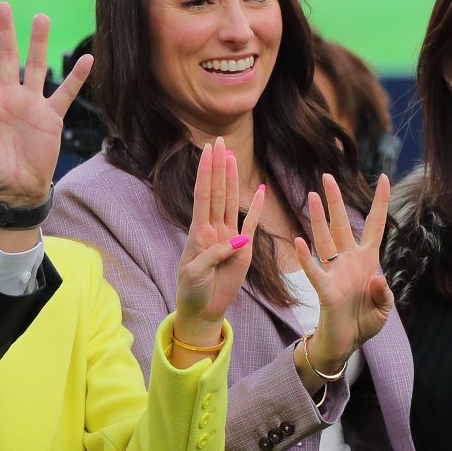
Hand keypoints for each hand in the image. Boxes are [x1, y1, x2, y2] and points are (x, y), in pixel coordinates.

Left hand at [0, 3, 90, 209]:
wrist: (14, 191)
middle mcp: (8, 96)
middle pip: (6, 56)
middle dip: (4, 31)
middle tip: (3, 4)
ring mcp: (30, 104)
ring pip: (35, 66)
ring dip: (38, 42)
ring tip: (41, 17)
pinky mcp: (51, 116)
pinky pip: (65, 93)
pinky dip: (76, 77)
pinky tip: (87, 58)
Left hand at [173, 137, 264, 344]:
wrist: (202, 309)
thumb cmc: (192, 291)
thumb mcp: (195, 273)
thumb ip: (212, 255)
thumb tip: (238, 242)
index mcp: (198, 232)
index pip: (203, 195)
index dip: (205, 172)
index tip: (205, 150)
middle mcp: (213, 229)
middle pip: (217, 190)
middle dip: (217, 165)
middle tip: (218, 140)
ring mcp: (229, 237)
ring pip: (231, 201)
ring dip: (232, 179)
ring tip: (232, 156)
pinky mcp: (243, 250)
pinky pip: (251, 225)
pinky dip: (255, 207)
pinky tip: (259, 190)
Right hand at [294, 172, 392, 373]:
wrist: (346, 344)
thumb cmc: (364, 324)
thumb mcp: (383, 310)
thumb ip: (384, 293)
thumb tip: (379, 278)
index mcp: (368, 261)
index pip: (374, 226)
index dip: (379, 202)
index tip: (382, 177)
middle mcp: (350, 262)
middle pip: (341, 225)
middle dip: (335, 200)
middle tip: (326, 177)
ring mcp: (336, 273)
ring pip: (325, 240)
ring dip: (318, 219)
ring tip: (312, 197)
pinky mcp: (326, 290)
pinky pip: (314, 271)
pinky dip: (306, 258)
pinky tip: (299, 242)